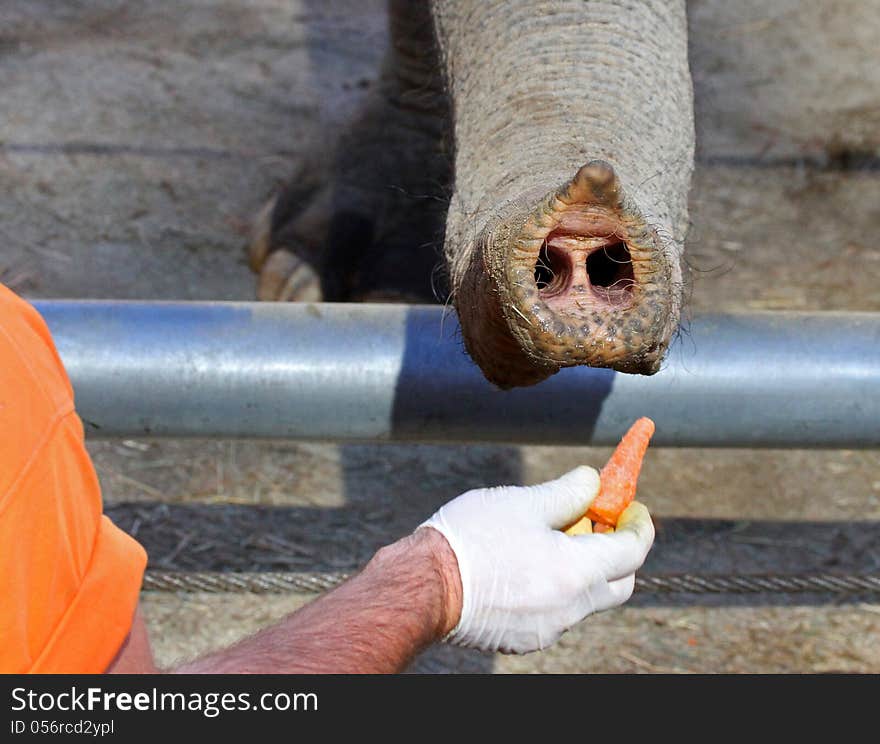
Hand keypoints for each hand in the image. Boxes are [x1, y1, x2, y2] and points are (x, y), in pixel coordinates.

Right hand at [419, 466, 654, 653]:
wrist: (424, 586)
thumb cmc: (472, 538)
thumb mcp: (522, 502)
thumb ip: (568, 492)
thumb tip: (593, 481)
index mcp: (576, 572)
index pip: (632, 551)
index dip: (639, 525)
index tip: (632, 506)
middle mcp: (570, 608)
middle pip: (618, 584)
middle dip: (617, 553)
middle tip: (597, 523)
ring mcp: (547, 629)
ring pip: (585, 599)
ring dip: (582, 569)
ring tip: (548, 538)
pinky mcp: (524, 639)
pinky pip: (556, 612)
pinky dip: (555, 588)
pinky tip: (524, 565)